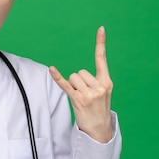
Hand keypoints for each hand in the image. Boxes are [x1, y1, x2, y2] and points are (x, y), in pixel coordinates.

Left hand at [49, 26, 112, 142]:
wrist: (100, 130)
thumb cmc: (99, 110)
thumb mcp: (104, 93)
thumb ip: (96, 81)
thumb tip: (78, 75)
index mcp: (107, 82)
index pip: (102, 59)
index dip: (101, 43)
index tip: (100, 28)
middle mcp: (99, 86)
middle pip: (80, 71)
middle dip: (78, 81)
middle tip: (84, 95)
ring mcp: (89, 94)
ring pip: (73, 77)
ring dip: (72, 86)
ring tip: (80, 98)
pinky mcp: (78, 100)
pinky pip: (65, 85)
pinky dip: (57, 77)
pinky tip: (52, 69)